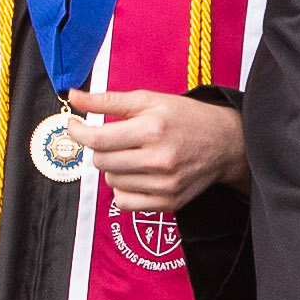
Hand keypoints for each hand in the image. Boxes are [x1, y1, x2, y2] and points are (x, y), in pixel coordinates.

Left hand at [68, 90, 245, 215]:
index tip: (74, 126)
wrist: (225, 143)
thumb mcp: (148, 100)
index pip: (98, 139)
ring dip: (114, 167)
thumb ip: (107, 100)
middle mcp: (159, 159)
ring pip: (111, 182)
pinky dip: (123, 189)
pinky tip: (137, 174)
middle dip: (99, 148)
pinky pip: (124, 203)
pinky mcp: (168, 202)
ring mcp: (164, 185)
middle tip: (113, 138)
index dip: (78, 132)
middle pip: (101, 161)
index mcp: (153, 129)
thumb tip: (74, 97)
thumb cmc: (186, 118)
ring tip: (132, 155)